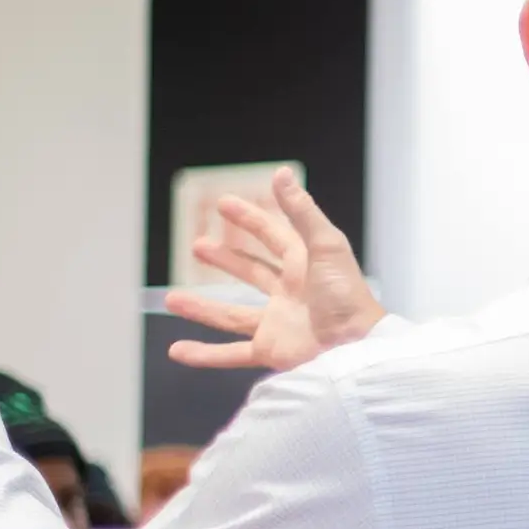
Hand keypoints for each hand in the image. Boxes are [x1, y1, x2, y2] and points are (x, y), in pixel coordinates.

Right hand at [163, 168, 382, 372]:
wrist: (357, 347)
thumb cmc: (348, 295)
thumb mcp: (326, 245)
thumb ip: (302, 211)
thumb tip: (281, 173)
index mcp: (305, 265)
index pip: (273, 236)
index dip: (250, 219)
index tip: (223, 204)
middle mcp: (290, 294)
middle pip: (252, 272)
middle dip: (226, 259)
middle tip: (197, 246)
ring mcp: (279, 324)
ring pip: (232, 315)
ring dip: (202, 308)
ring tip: (171, 299)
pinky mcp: (272, 351)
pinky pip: (232, 354)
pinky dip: (205, 355)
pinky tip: (178, 351)